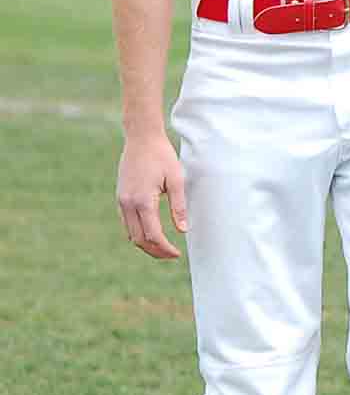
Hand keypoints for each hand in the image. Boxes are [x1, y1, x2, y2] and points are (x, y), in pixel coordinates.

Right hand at [117, 130, 187, 259]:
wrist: (141, 139)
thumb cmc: (162, 156)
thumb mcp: (176, 179)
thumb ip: (179, 206)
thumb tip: (183, 230)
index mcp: (143, 201)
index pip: (152, 235)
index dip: (165, 248)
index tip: (177, 254)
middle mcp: (128, 204)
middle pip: (138, 240)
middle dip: (155, 251)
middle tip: (172, 256)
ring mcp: (121, 201)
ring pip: (130, 233)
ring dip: (145, 244)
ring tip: (163, 248)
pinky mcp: (120, 197)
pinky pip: (127, 223)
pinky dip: (138, 233)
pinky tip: (151, 233)